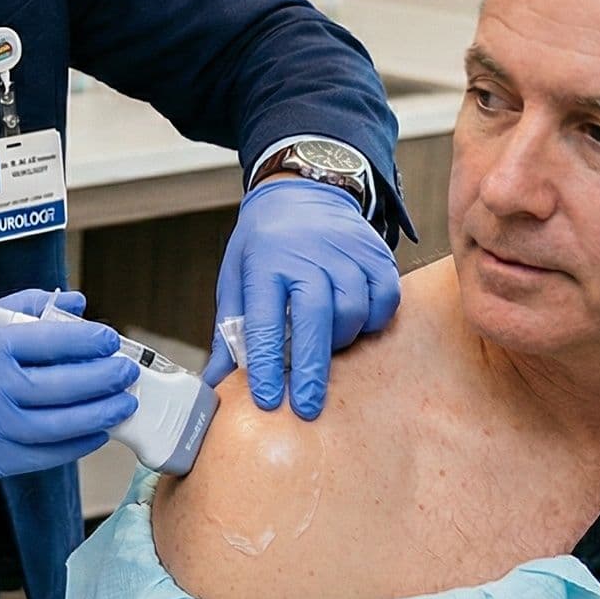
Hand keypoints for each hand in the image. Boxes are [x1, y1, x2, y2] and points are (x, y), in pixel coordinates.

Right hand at [0, 289, 139, 479]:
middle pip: (61, 386)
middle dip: (103, 378)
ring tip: (122, 403)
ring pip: (59, 425)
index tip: (108, 339)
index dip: (86, 341)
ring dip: (99, 414)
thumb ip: (24, 308)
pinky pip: (46, 456)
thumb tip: (76, 304)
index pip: (48, 341)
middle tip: (125, 371)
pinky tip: (95, 432)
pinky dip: (77, 444)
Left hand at [201, 178, 400, 419]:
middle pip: (315, 321)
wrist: (303, 191)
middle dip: (311, 370)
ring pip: (353, 314)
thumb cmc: (265, 243)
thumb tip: (215, 382)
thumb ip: (229, 332)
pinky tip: (355, 322)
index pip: (264, 322)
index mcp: (265, 263)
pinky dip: (372, 319)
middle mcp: (307, 256)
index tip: (266, 400)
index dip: (266, 365)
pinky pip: (384, 301)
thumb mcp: (236, 278)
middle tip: (305, 407)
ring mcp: (346, 253)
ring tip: (326, 343)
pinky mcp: (376, 254)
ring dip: (341, 341)